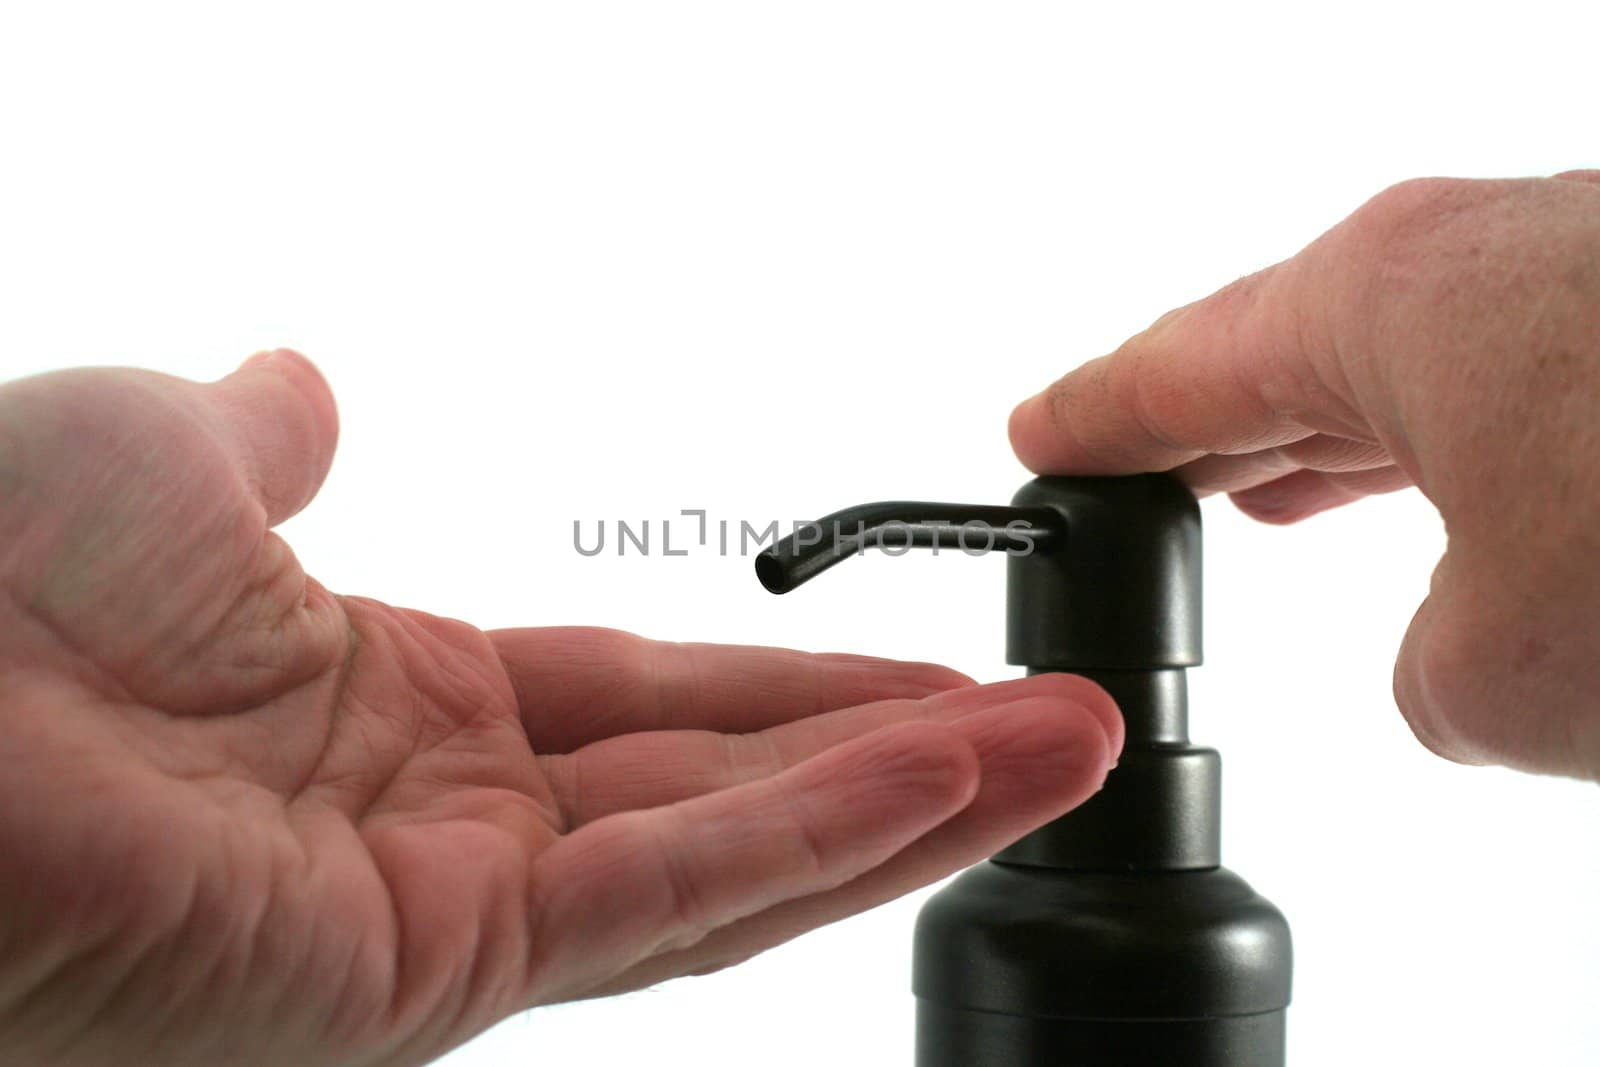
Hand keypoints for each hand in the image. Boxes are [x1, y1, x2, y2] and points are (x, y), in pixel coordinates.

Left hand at [0, 353, 1120, 1065]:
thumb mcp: (159, 463)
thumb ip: (267, 450)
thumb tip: (304, 386)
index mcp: (393, 710)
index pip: (651, 707)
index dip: (799, 689)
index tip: (926, 664)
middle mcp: (444, 822)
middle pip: (727, 789)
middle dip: (904, 755)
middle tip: (1059, 721)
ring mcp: (452, 906)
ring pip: (730, 864)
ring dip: (911, 805)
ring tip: (1064, 753)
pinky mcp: (438, 965)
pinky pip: (660, 897)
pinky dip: (809, 836)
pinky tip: (942, 780)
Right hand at [1010, 171, 1599, 779]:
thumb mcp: (1500, 671)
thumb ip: (1428, 682)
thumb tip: (1453, 664)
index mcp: (1375, 300)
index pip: (1178, 372)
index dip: (1091, 421)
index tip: (1037, 439)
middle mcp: (1461, 260)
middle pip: (1275, 359)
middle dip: (1195, 429)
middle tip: (1118, 470)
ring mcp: (1557, 277)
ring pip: (1381, 369)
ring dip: (1309, 437)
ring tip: (1244, 485)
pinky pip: (1476, 382)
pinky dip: (1417, 440)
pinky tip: (1397, 474)